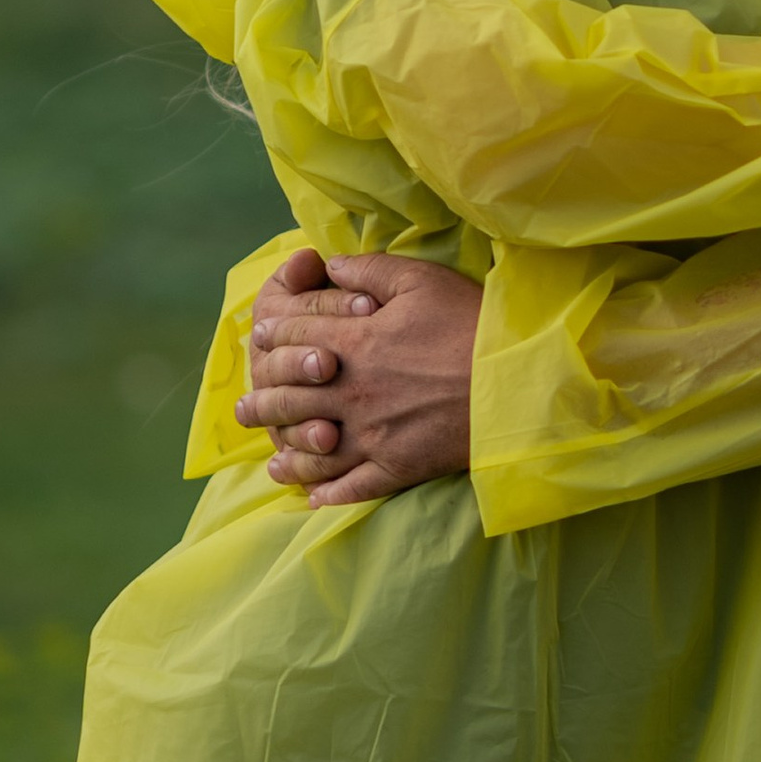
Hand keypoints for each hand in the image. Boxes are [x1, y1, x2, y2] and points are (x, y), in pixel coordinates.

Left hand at [236, 249, 481, 507]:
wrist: (515, 383)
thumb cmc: (470, 324)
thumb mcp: (420, 280)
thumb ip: (369, 269)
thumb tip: (330, 265)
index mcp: (352, 345)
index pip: (294, 339)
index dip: (273, 336)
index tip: (261, 339)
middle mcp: (350, 393)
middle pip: (289, 397)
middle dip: (262, 401)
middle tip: (245, 408)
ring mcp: (370, 435)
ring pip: (312, 449)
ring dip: (286, 454)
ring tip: (271, 460)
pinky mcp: (396, 467)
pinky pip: (352, 487)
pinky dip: (329, 493)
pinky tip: (314, 497)